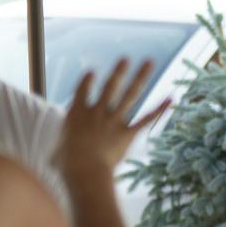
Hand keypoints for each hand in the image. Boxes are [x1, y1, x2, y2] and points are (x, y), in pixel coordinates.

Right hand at [56, 59, 168, 180]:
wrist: (84, 168)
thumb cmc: (66, 163)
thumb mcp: (57, 153)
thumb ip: (59, 152)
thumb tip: (54, 161)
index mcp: (77, 113)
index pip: (82, 91)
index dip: (87, 81)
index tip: (91, 72)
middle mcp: (97, 112)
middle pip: (110, 87)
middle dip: (119, 72)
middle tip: (126, 59)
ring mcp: (113, 121)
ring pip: (129, 95)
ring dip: (140, 77)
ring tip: (149, 63)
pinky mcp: (127, 133)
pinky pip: (146, 119)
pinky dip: (160, 109)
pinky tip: (171, 98)